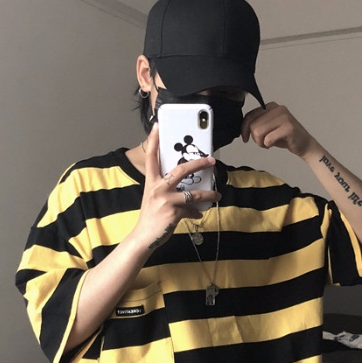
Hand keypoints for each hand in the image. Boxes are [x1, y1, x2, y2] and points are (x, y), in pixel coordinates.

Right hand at [133, 125, 219, 249]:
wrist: (144, 237)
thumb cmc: (150, 216)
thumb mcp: (153, 197)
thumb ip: (165, 188)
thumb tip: (185, 184)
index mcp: (151, 182)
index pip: (151, 157)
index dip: (154, 141)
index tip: (158, 125)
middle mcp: (158, 188)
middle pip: (181, 170)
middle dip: (199, 163)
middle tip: (211, 160)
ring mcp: (166, 200)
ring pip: (193, 194)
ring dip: (208, 194)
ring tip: (217, 195)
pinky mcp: (174, 213)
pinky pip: (192, 210)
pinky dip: (196, 212)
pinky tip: (198, 214)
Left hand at [241, 102, 316, 158]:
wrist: (304, 144)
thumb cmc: (285, 137)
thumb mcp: (268, 127)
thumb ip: (257, 123)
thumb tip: (243, 127)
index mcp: (271, 106)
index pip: (249, 115)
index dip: (244, 128)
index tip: (245, 138)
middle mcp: (277, 108)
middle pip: (253, 125)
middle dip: (254, 138)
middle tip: (262, 143)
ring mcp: (284, 117)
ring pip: (258, 131)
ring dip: (260, 142)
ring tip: (268, 144)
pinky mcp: (288, 127)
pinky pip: (268, 138)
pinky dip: (268, 144)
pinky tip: (273, 144)